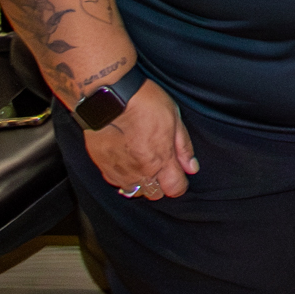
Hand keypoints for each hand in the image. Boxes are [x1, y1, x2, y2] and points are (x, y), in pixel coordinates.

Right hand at [85, 81, 196, 202]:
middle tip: (161, 165)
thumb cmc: (143, 103)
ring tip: (142, 162)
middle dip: (161, 184)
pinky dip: (123, 176)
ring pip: (134, 190)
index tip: (180, 175)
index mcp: (161, 160)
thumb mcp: (174, 118)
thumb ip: (183, 147)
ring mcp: (119, 172)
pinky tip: (126, 160)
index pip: (175, 189)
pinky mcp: (102, 167)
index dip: (180, 184)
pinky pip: (116, 182)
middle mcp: (139, 172)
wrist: (108, 99)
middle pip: (154, 194)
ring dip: (141, 181)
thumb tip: (191, 167)